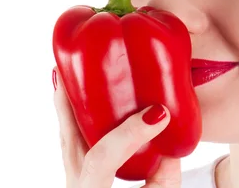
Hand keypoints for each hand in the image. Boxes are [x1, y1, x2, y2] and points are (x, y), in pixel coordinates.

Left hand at [53, 67, 181, 187]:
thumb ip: (163, 182)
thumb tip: (173, 150)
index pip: (103, 158)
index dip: (131, 133)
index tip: (158, 115)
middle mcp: (75, 181)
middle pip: (66, 132)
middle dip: (68, 96)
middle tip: (75, 62)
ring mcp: (71, 174)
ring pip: (65, 130)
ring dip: (68, 100)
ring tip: (72, 69)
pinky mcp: (75, 170)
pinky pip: (72, 136)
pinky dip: (76, 113)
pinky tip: (85, 98)